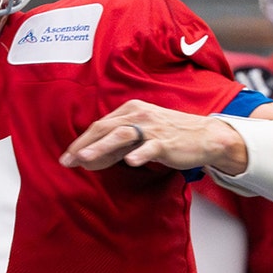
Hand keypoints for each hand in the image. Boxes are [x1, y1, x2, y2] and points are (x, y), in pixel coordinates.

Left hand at [60, 99, 243, 171]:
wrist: (205, 136)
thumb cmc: (170, 135)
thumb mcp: (140, 136)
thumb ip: (116, 147)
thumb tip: (89, 160)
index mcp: (130, 110)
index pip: (100, 125)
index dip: (81, 141)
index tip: (66, 156)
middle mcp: (138, 115)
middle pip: (105, 128)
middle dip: (83, 145)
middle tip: (67, 160)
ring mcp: (152, 128)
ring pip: (122, 135)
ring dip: (102, 147)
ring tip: (85, 159)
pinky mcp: (166, 142)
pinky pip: (150, 147)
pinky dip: (139, 154)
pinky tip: (130, 162)